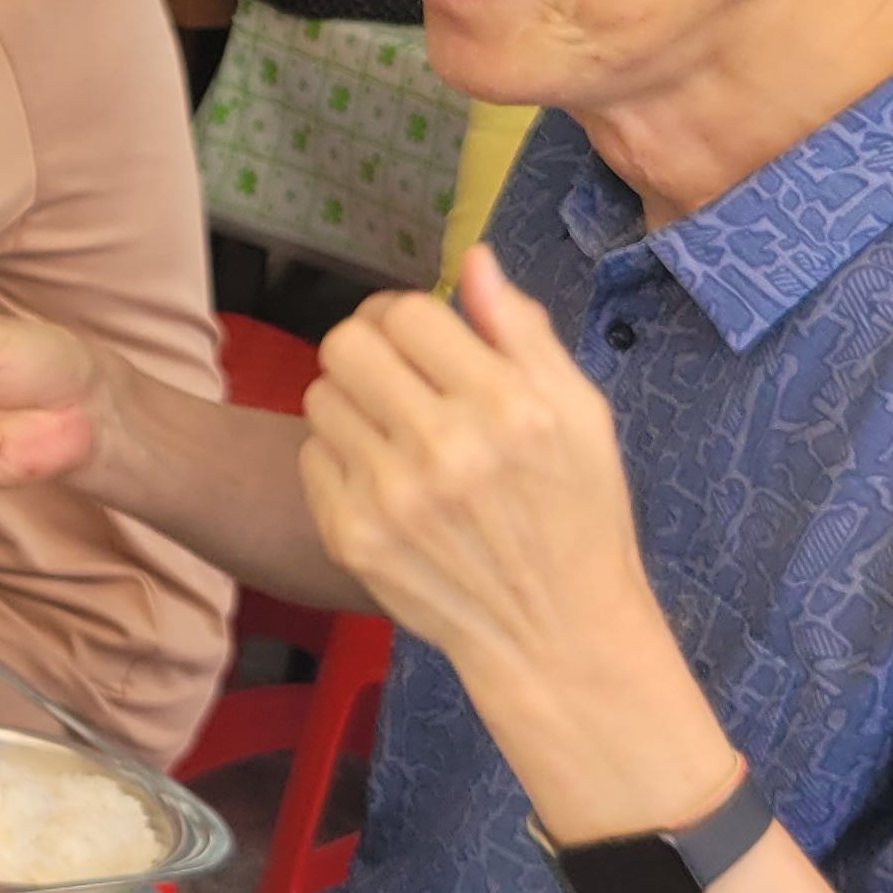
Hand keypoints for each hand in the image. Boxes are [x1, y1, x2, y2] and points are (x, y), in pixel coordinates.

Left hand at [297, 255, 694, 792]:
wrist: (556, 632)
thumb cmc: (576, 514)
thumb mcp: (581, 415)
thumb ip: (522, 332)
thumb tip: (472, 261)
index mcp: (507, 408)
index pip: (408, 312)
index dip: (411, 315)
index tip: (425, 337)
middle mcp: (444, 449)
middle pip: (346, 344)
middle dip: (371, 347)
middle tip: (397, 372)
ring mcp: (390, 497)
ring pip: (321, 395)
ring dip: (353, 400)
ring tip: (396, 429)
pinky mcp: (352, 536)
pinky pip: (312, 454)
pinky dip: (340, 456)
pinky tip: (385, 477)